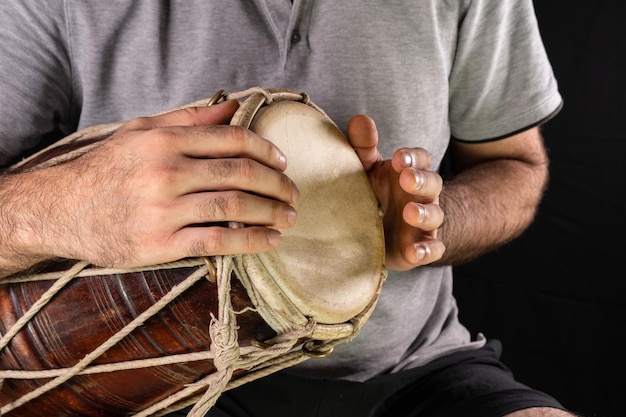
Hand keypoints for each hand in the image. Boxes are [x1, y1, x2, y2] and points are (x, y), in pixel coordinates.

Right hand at [3, 100, 298, 271]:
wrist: (62, 210)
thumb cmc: (108, 169)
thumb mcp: (142, 132)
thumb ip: (189, 120)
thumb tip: (234, 108)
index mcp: (164, 141)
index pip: (232, 140)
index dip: (266, 150)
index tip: (283, 162)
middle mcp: (165, 172)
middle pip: (240, 174)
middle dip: (277, 185)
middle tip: (294, 194)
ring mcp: (163, 210)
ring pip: (234, 208)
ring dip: (271, 213)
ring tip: (289, 218)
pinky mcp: (160, 244)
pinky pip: (218, 242)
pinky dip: (251, 241)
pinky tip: (269, 241)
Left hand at [347, 115, 444, 270]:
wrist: (384, 232)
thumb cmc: (375, 193)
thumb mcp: (368, 170)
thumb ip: (363, 147)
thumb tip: (360, 119)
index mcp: (409, 172)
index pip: (421, 159)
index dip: (413, 157)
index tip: (398, 158)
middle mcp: (422, 196)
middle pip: (433, 183)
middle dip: (421, 180)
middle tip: (406, 179)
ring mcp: (425, 223)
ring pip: (435, 215)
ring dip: (424, 214)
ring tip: (409, 213)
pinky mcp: (421, 247)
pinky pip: (433, 249)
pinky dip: (427, 251)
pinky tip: (415, 252)